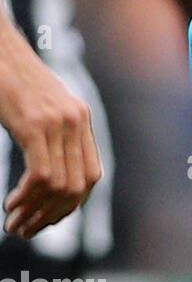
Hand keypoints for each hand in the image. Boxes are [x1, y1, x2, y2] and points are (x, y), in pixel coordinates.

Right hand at [0, 28, 101, 238]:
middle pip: (79, 186)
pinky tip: (11, 203)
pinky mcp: (35, 124)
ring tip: (15, 224)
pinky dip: (27, 198)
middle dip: (53, 216)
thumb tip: (51, 179)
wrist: (1, 51)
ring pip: (60, 186)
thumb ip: (53, 136)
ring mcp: (58, 122)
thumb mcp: (42, 109)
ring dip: (36, 213)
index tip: (47, 220)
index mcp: (81, 118)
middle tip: (27, 230)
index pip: (91, 175)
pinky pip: (41, 174)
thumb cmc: (15, 82)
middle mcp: (76, 120)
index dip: (72, 205)